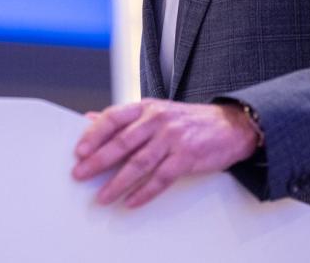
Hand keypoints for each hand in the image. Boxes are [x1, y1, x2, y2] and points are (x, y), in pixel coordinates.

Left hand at [71, 99, 259, 207]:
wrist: (229, 125)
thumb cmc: (188, 120)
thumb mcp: (155, 111)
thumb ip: (124, 117)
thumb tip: (90, 120)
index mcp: (146, 108)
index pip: (114, 118)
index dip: (94, 134)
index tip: (79, 150)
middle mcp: (158, 120)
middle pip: (122, 142)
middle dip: (98, 160)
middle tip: (81, 174)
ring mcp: (172, 138)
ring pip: (139, 163)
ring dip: (118, 182)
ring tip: (103, 196)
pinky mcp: (186, 157)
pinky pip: (161, 178)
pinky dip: (144, 192)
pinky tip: (131, 201)